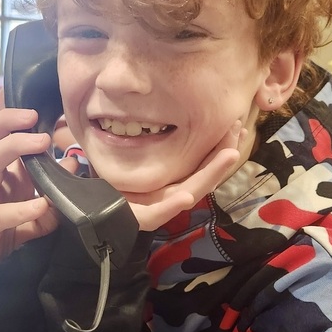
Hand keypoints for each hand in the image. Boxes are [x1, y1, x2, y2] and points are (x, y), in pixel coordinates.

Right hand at [0, 107, 71, 267]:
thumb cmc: (10, 232)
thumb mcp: (38, 208)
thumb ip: (54, 187)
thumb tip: (73, 161)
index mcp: (1, 176)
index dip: (11, 120)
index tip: (35, 110)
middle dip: (6, 124)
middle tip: (32, 117)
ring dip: (12, 149)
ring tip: (40, 144)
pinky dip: (20, 209)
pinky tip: (40, 204)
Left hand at [119, 122, 247, 230]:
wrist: (92, 210)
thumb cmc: (112, 184)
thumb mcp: (134, 160)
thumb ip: (150, 145)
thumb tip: (162, 111)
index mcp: (173, 182)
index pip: (203, 163)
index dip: (221, 145)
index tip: (237, 125)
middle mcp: (171, 196)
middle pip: (204, 175)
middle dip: (224, 152)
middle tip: (239, 130)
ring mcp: (158, 208)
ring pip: (190, 192)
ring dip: (211, 173)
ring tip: (230, 155)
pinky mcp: (140, 220)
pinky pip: (157, 214)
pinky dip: (172, 206)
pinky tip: (186, 196)